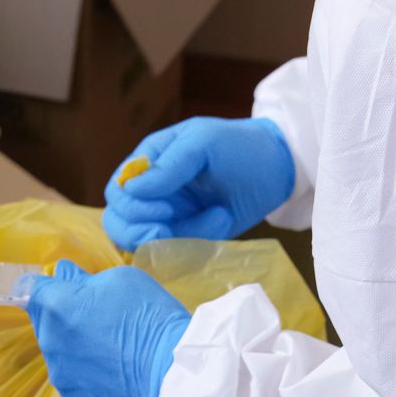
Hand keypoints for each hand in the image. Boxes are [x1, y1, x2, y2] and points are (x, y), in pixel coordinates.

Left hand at [26, 262, 190, 396]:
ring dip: (74, 347)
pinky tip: (114, 374)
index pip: (29, 288)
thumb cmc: (150, 318)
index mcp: (56, 306)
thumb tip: (64, 275)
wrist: (172, 375)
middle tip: (98, 319)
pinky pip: (74, 382)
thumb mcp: (122, 280)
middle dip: (62, 316)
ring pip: (58, 354)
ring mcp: (59, 376)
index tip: (62, 289)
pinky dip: (88, 376)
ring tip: (110, 350)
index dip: (45, 286)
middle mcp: (48, 342)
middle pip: (44, 323)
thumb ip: (84, 278)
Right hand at [103, 116, 294, 250]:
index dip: (133, 207)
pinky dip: (193, 247)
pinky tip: (220, 222)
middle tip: (170, 229)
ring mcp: (169, 217)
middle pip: (119, 223)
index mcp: (148, 163)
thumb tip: (131, 189)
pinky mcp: (188, 237)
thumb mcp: (203, 142)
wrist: (278, 168)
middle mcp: (152, 193)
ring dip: (174, 239)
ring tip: (213, 220)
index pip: (117, 193)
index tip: (164, 208)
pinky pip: (173, 254)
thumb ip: (168, 165)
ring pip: (144, 244)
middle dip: (142, 232)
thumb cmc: (238, 145)